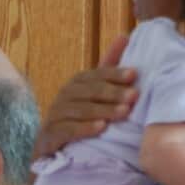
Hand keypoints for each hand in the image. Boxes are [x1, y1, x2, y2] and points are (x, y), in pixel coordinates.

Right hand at [33, 35, 137, 158]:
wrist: (50, 149)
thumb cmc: (79, 118)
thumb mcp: (94, 93)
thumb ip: (108, 69)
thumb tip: (124, 35)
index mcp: (77, 84)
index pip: (96, 74)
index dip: (114, 73)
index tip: (134, 74)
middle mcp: (64, 95)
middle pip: (89, 91)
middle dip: (113, 93)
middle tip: (134, 96)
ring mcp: (55, 115)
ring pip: (80, 110)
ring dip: (103, 110)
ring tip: (124, 113)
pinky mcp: (49, 135)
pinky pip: (67, 130)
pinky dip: (85, 128)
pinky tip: (101, 128)